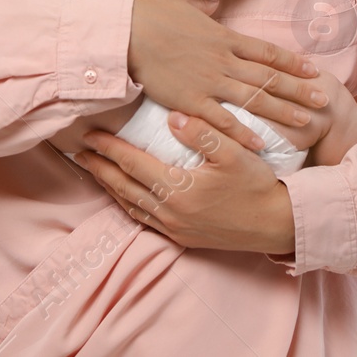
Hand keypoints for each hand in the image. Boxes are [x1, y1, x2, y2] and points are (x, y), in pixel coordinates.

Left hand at [76, 112, 294, 254]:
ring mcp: (174, 228)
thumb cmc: (256, 185)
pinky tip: (123, 196)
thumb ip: (202, 133)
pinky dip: (127, 205)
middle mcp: (169, 212)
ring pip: (130, 205)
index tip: (89, 134)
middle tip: (80, 152)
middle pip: (123, 186)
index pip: (132, 163)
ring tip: (95, 170)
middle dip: (99, 168)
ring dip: (109, 187)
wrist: (276, 225)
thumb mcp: (234, 152)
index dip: (108, 148)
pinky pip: (143, 220)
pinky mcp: (182, 238)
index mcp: (178, 188)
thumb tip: (172, 118)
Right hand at [128, 0, 326, 153]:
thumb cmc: (149, 10)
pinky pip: (223, 120)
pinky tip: (262, 144)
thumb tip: (214, 2)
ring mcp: (209, 81)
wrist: (125, 30)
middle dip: (300, 89)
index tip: (314, 70)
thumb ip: (204, 5)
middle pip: (270, 77)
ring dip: (283, 111)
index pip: (268, 52)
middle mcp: (224, 59)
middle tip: (325, 99)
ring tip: (307, 121)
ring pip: (255, 99)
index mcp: (224, 36)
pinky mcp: (190, 100)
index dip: (293, 63)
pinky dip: (244, 132)